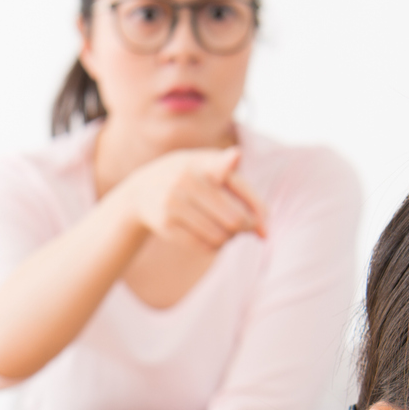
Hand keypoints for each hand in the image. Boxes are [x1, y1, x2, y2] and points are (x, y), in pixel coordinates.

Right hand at [119, 146, 266, 250]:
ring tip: (225, 231)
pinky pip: (203, 247)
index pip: (238, 184)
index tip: (265, 229)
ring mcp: (174, 202)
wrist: (143, 190)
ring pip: (219, 236)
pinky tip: (212, 239)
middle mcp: (188, 179)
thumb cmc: (192, 180)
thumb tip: (264, 232)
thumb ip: (243, 193)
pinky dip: (214, 247)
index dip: (257, 209)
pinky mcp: (166, 224)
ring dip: (229, 238)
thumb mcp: (213, 171)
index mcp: (205, 162)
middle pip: (234, 219)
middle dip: (245, 227)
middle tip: (242, 227)